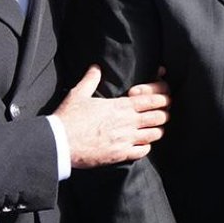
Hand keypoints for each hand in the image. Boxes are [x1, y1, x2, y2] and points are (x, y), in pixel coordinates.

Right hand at [55, 66, 170, 168]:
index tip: (165, 98)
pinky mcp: (120, 154)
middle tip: (161, 113)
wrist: (58, 143)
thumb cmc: (67, 119)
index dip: (163, 97)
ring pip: (155, 134)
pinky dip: (146, 147)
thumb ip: (91, 79)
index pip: (154, 99)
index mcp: (121, 106)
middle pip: (160, 117)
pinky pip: (143, 151)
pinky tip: (141, 144)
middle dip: (164, 114)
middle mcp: (128, 122)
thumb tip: (95, 68)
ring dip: (157, 130)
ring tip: (153, 128)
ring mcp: (125, 139)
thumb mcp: (78, 94)